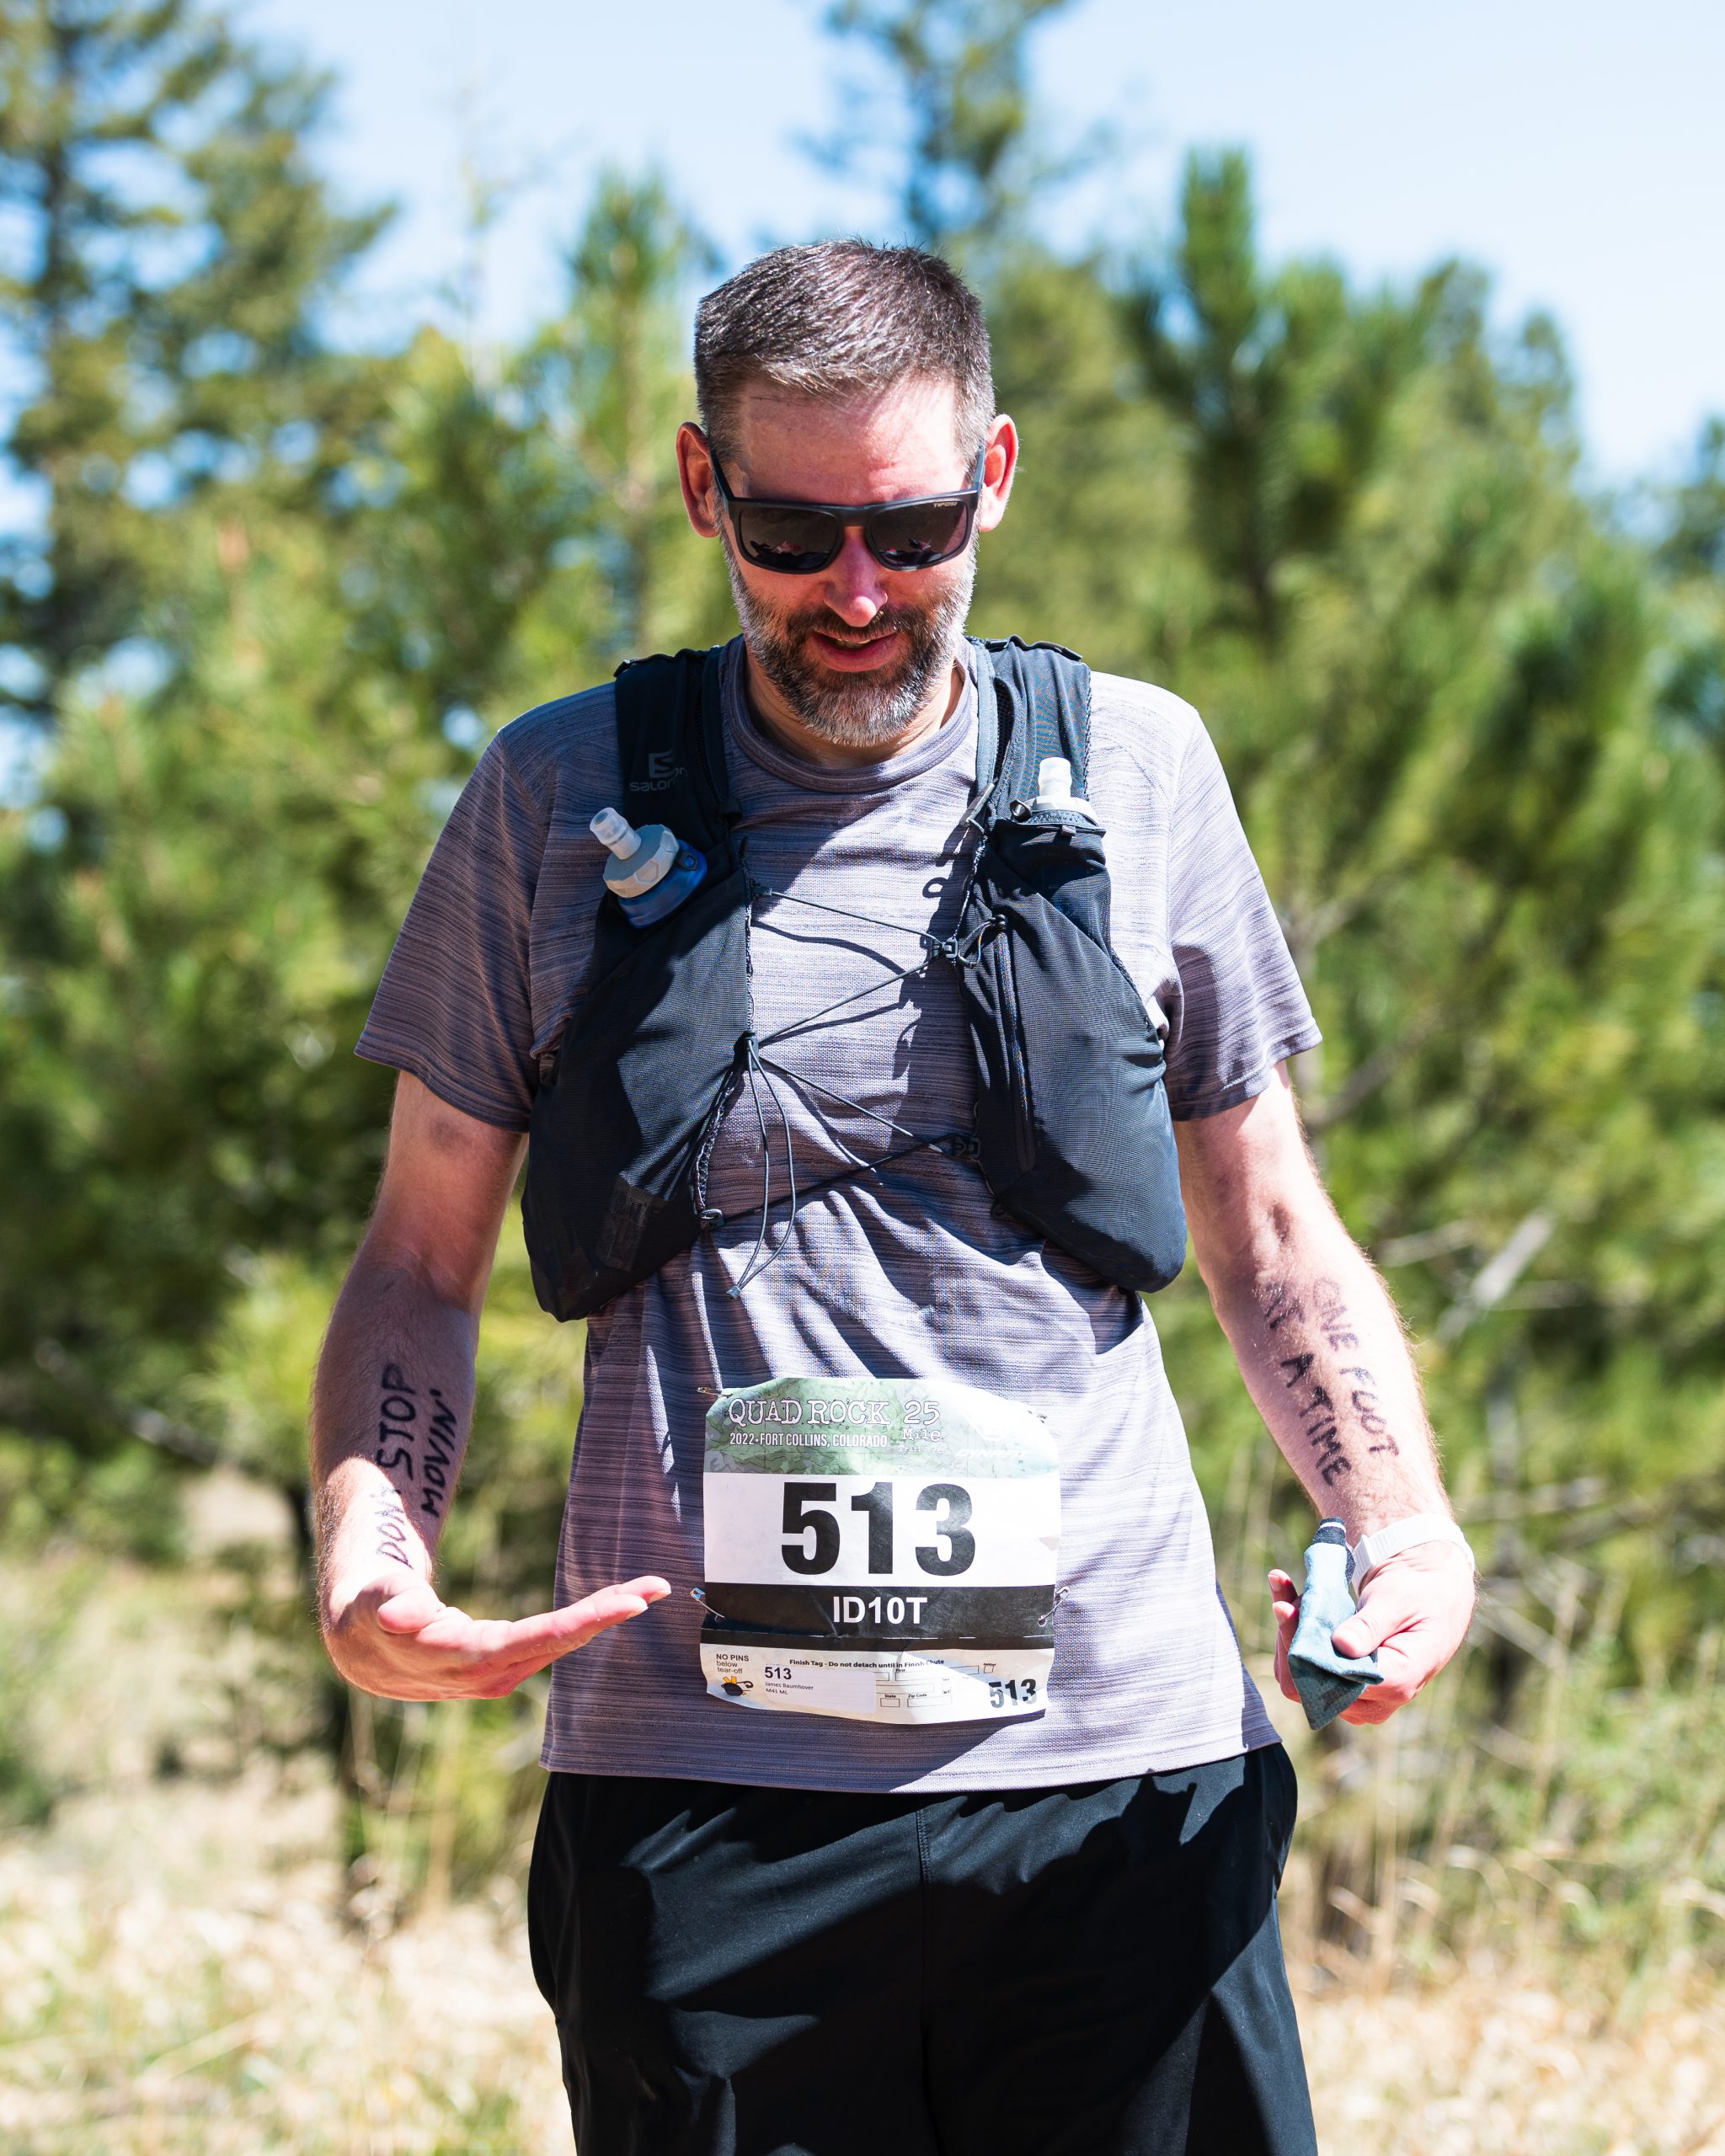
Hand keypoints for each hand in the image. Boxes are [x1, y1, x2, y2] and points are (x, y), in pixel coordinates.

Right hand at [323, 1567, 671, 1700]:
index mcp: (462, 1659)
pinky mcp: (501, 1664)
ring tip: (648, 1588)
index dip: (582, 1622)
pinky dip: (583, 1622)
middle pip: (558, 1642)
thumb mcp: (374, 1599)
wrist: (361, 1642)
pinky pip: (551, 1641)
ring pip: (559, 1643)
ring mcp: (497, 1673)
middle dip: (607, 1615)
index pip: (535, 1640)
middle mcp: (487, 1674)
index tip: (628, 1604)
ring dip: (602, 1617)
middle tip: (655, 1587)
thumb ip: (392, 1605)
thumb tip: (399, 1615)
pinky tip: (615, 1604)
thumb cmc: (370, 1609)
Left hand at [1267, 1541, 1474, 1725]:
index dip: (1308, 1654)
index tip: (1292, 1612)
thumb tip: (1341, 1646)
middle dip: (1292, 1641)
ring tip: (1286, 1591)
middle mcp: (1375, 1700)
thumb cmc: (1418, 1596)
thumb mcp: (1397, 1602)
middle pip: (1312, 1688)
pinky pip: (1305, 1670)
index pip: (1339, 1684)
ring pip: (1301, 1681)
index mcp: (1398, 1683)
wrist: (1428, 1596)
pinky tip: (1283, 1595)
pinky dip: (1291, 1635)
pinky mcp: (1342, 1686)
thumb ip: (1370, 1626)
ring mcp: (1356, 1697)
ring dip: (1288, 1635)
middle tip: (1285, 1598)